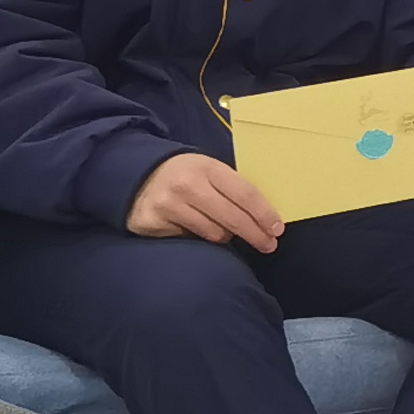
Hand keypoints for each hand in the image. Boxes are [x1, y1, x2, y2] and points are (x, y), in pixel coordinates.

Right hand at [126, 151, 282, 252]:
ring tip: (227, 233)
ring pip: (213, 233)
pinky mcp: (153, 223)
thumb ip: (230, 188)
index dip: (264, 214)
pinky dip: (199, 238)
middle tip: (268, 245)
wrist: (135, 175)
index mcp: (208, 167)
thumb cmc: (184, 174)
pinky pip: (190, 239)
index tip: (277, 229)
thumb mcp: (207, 170)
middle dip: (255, 234)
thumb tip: (264, 216)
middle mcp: (188, 185)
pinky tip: (197, 231)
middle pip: (232, 218)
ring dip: (225, 236)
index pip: (245, 193)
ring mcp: (169, 205)